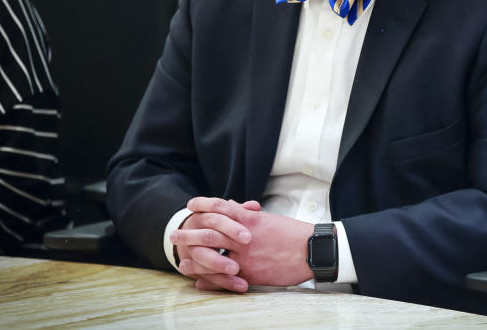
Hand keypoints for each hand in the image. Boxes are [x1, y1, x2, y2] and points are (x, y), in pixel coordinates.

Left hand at [181, 196, 314, 289]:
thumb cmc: (294, 234)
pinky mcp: (252, 274)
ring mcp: (247, 255)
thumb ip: (250, 216)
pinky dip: (210, 280)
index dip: (204, 204)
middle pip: (210, 231)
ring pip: (214, 255)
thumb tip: (236, 207)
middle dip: (189, 233)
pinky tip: (199, 282)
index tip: (190, 204)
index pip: (221, 207)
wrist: (312, 250)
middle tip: (173, 234)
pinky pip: (225, 277)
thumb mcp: (271, 220)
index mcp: (251, 219)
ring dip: (194, 257)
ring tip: (180, 260)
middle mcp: (245, 236)